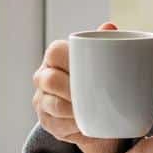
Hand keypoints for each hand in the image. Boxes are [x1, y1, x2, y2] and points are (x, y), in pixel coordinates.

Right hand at [32, 22, 122, 152]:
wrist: (93, 111)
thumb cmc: (94, 78)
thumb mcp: (100, 60)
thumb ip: (104, 41)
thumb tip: (109, 26)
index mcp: (55, 57)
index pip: (55, 52)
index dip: (69, 59)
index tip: (89, 68)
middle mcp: (43, 77)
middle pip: (51, 80)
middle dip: (72, 88)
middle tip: (94, 94)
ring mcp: (42, 101)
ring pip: (53, 105)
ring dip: (74, 110)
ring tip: (93, 111)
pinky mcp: (47, 122)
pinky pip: (57, 125)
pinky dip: (74, 125)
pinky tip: (86, 124)